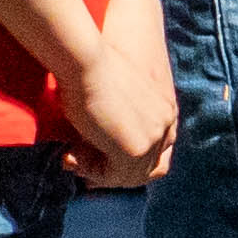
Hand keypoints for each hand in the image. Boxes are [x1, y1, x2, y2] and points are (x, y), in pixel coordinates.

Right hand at [61, 13, 176, 185]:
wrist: (85, 61)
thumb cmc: (89, 72)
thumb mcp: (112, 101)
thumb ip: (115, 127)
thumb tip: (92, 155)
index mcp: (166, 109)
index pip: (157, 152)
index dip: (125, 161)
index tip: (93, 158)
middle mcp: (166, 123)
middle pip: (147, 169)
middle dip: (109, 171)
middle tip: (76, 162)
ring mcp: (154, 137)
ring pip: (130, 176)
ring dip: (97, 172)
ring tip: (71, 154)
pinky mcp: (136, 149)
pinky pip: (114, 176)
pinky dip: (91, 171)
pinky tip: (72, 153)